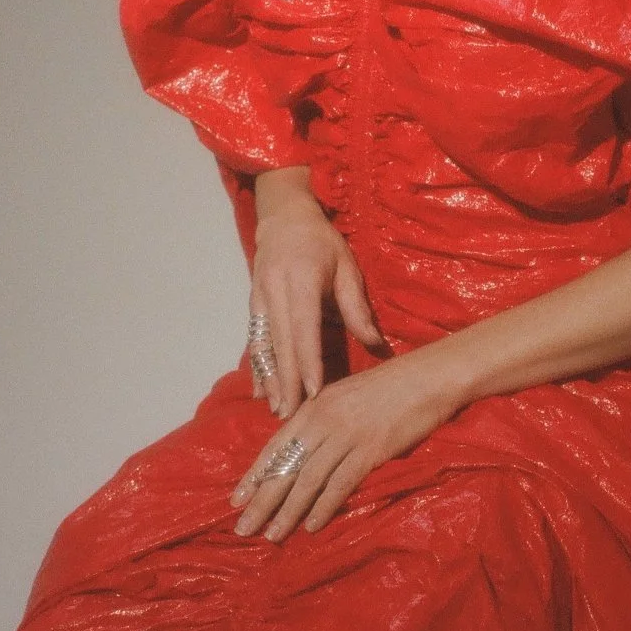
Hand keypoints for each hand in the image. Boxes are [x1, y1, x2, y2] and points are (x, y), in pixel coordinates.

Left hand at [231, 351, 459, 541]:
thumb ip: (323, 422)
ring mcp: (346, 435)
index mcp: (314, 407)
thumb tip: (303, 453)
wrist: (429, 377)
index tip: (236, 500)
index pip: (275, 446)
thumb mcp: (345, 398)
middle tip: (243, 528)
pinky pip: (340, 483)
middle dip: (262, 500)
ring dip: (288, 511)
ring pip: (307, 479)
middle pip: (285, 466)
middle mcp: (323, 420)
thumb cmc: (391, 388)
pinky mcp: (370, 449)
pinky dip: (324, 507)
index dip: (254, 475)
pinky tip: (312, 526)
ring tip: (272, 535)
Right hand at [246, 167, 386, 415]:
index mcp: (302, 281)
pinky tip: (260, 390)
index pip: (304, 328)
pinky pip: (255, 340)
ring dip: (269, 379)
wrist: (283, 216)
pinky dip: (258, 367)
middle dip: (286, 382)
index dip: (307, 361)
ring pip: (263, 345)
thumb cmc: (322, 242)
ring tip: (275, 409)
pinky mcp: (253, 305)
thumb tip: (377, 345)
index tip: (312, 391)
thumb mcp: (346, 267)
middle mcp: (276, 292)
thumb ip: (357, 308)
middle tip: (291, 414)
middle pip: (281, 344)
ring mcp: (260, 299)